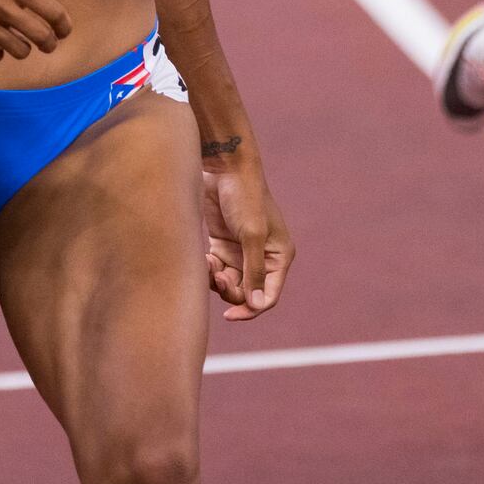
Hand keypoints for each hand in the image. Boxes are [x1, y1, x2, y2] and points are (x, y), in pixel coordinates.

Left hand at [200, 148, 293, 321]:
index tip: (230, 315)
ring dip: (218, 281)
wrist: (224, 168)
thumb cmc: (244, 197)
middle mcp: (263, 257)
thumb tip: (257, 305)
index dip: (251, 309)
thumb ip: (254, 271)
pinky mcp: (223, 245)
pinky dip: (209, 271)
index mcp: (279, 256)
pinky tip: (204, 259)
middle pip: (247, 293)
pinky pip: (217, 271)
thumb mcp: (252, 235)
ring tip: (209, 265)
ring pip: (230, 284)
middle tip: (218, 279)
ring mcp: (241, 252)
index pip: (268, 295)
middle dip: (231, 291)